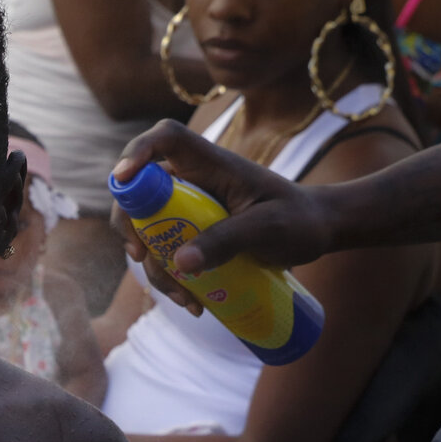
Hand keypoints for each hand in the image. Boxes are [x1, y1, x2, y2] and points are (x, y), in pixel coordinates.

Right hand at [111, 121, 334, 312]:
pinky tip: (194, 303)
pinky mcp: (192, 234)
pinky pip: (166, 253)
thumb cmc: (299, 219)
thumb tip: (180, 262)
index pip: (165, 138)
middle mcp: (192, 181)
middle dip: (130, 224)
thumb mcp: (267, 229)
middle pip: (139, 188)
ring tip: (184, 298)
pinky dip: (171, 279)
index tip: (124, 178)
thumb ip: (227, 240)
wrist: (316, 232)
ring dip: (154, 265)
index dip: (138, 151)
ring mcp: (189, 208)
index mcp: (211, 163)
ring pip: (148, 229)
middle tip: (140, 253)